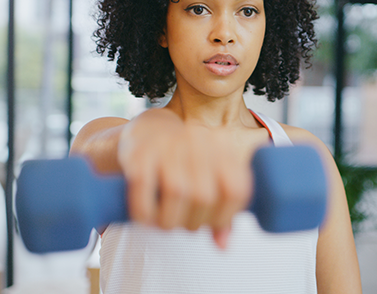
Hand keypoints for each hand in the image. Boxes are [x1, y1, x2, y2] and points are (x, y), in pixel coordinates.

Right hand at [117, 108, 252, 247]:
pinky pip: (143, 189)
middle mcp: (198, 141)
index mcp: (222, 147)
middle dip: (194, 223)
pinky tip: (146, 218)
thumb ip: (221, 212)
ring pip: (177, 193)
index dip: (226, 217)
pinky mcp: (139, 153)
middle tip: (184, 224)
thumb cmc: (185, 164)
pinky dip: (145, 213)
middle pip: (205, 197)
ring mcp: (168, 145)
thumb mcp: (210, 180)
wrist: (149, 130)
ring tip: (165, 223)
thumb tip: (223, 245)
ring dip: (169, 221)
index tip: (212, 223)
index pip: (236, 190)